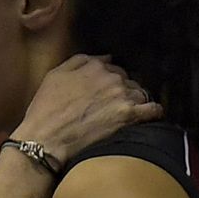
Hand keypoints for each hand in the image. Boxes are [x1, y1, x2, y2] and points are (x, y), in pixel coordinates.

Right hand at [8, 55, 161, 165]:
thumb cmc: (45, 110)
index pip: (113, 67)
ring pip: (141, 93)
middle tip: (112, 107)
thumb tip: (105, 57)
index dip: (109, 80)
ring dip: (136, 102)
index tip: (104, 92)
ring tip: (126, 115)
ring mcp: (122, 96)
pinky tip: (149, 117)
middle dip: (122, 91)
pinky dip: (153, 112)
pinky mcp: (129, 117)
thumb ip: (79, 61)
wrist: (46, 140)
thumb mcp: (54, 76)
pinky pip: (153, 110)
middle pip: (128, 80)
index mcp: (94, 66)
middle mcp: (112, 77)